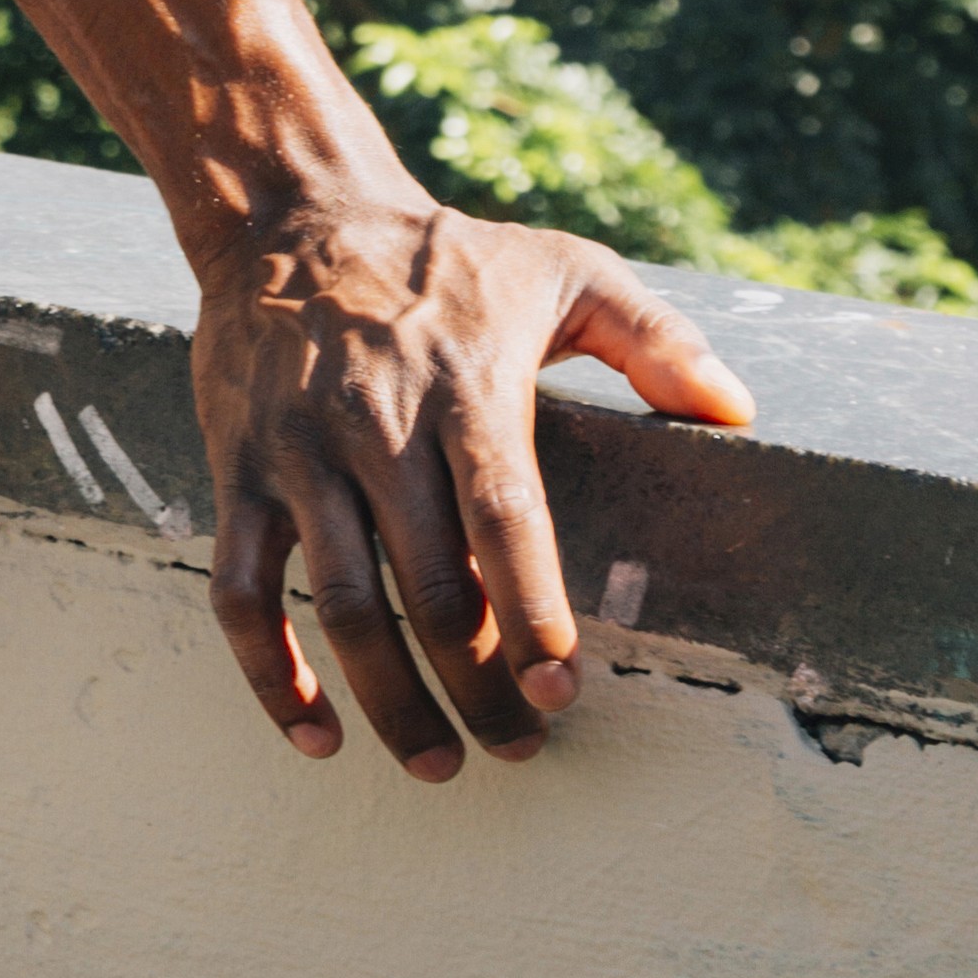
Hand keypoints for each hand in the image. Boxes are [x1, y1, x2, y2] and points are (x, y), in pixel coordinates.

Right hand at [190, 195, 754, 779]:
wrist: (289, 213)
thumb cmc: (445, 258)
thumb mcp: (563, 266)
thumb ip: (656, 336)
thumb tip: (737, 410)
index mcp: (465, 387)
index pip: (503, 517)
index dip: (531, 611)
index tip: (559, 690)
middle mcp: (377, 426)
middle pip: (427, 584)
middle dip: (475, 685)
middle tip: (518, 750)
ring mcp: (299, 453)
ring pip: (339, 602)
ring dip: (387, 700)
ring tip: (436, 764)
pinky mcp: (240, 470)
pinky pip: (240, 589)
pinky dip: (271, 673)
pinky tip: (315, 732)